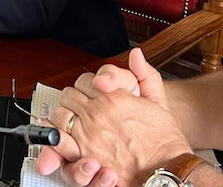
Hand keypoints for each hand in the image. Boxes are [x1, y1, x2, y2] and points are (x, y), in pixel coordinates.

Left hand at [37, 49, 191, 186]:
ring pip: (59, 114)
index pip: (84, 81)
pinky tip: (60, 136)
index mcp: (113, 97)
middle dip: (75, 100)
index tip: (91, 92)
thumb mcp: (158, 101)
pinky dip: (55, 136)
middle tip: (82, 108)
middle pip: (69, 95)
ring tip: (73, 121)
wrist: (167, 168)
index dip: (87, 86)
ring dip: (64, 115)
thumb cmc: (163, 139)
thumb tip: (135, 55)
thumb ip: (144, 74)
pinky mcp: (83, 154)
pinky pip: (57, 138)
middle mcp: (98, 113)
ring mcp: (88, 133)